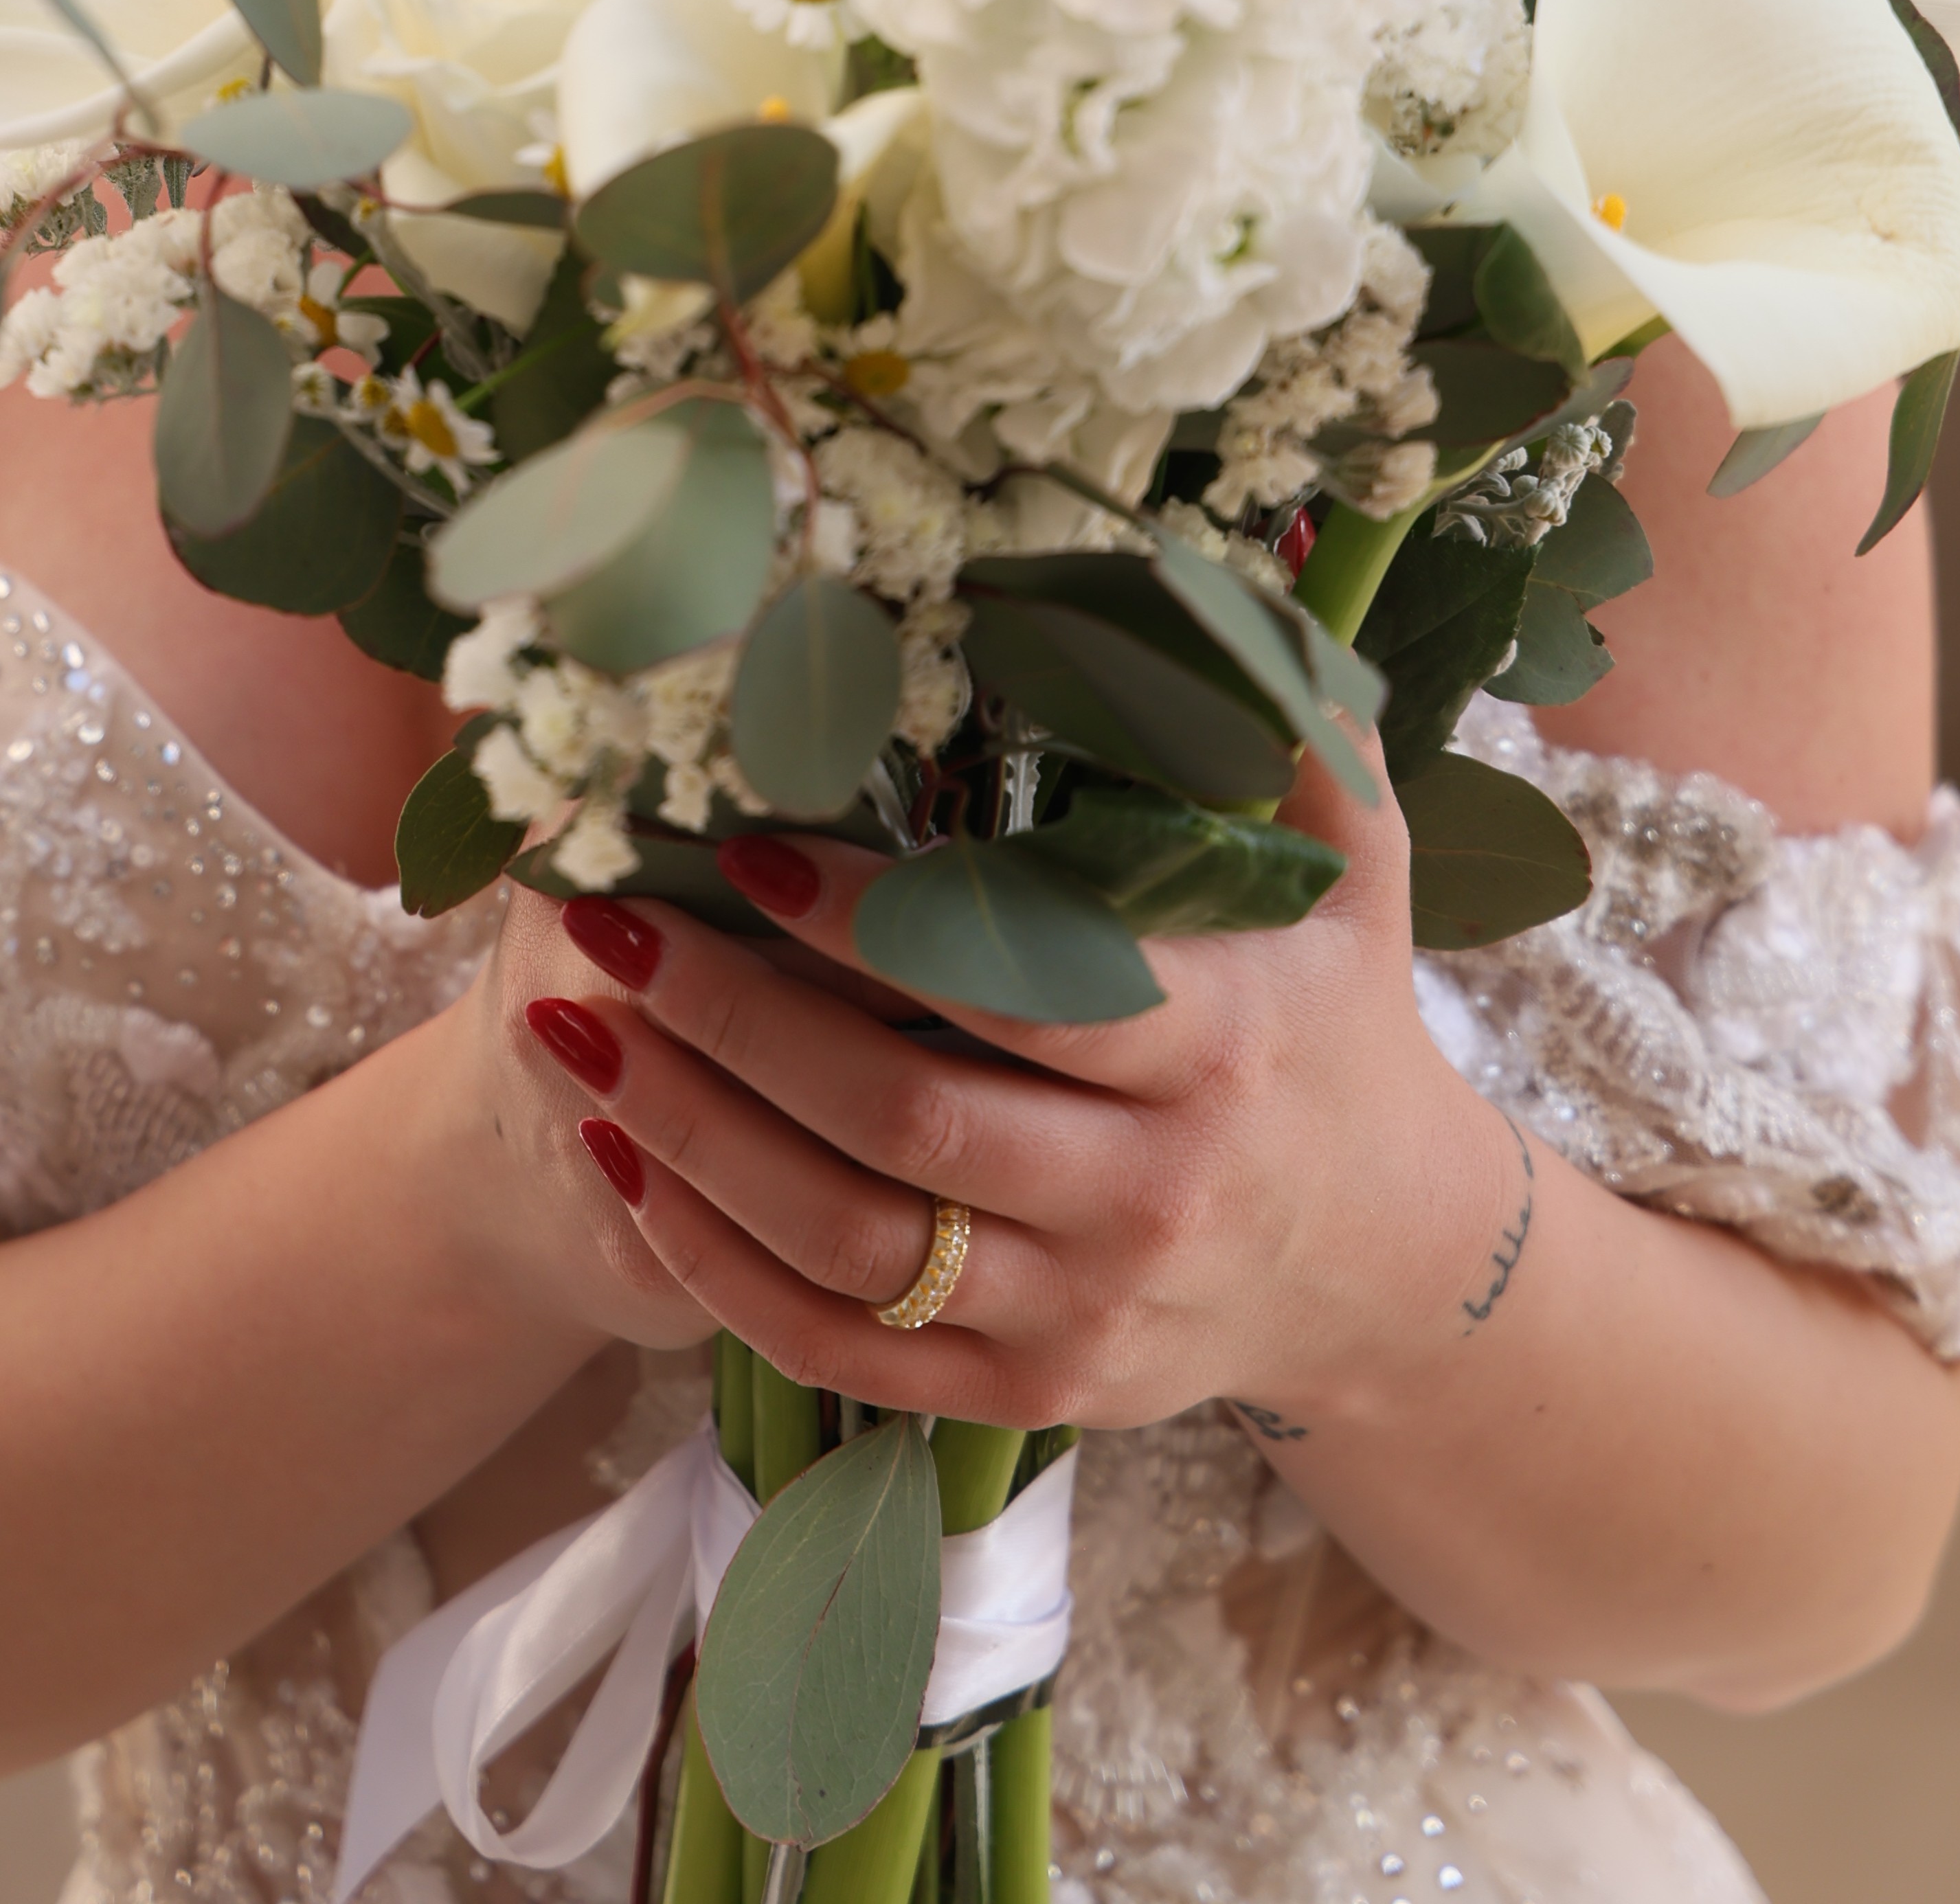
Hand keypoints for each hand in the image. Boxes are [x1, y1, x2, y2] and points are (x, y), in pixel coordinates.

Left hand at [511, 744, 1513, 1437]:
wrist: (1387, 1266)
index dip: (868, 932)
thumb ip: (1288, 721)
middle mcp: (1146, 1190)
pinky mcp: (1027, 1393)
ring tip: (572, 1034)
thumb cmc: (1342, 1025)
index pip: (1015, 990)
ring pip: (849, 1242)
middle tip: (605, 929)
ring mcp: (1081, 1310)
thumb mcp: (1357, 868)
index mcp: (1216, 1046)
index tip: (744, 853)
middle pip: (901, 1119)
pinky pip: (842, 1350)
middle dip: (732, 1023)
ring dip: (689, 1142)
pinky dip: (719, 1273)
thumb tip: (1206, 566)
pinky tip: (626, 1172)